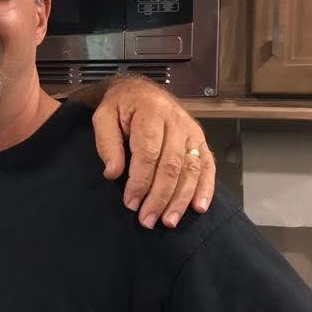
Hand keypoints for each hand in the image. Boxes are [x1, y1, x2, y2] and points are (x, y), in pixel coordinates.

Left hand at [91, 76, 215, 228]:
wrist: (140, 90)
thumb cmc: (120, 106)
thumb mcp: (103, 117)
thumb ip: (107, 143)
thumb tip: (113, 173)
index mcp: (151, 113)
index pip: (148, 154)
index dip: (140, 182)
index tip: (131, 203)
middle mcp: (177, 121)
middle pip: (171, 165)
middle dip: (160, 197)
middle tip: (148, 220)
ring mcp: (192, 131)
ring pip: (191, 169)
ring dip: (181, 199)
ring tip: (168, 221)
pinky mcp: (201, 140)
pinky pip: (208, 166)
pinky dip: (205, 188)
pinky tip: (197, 208)